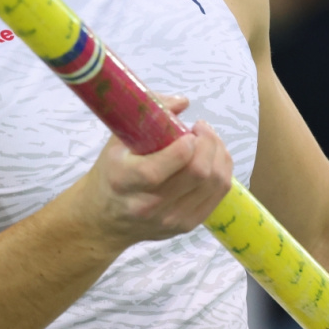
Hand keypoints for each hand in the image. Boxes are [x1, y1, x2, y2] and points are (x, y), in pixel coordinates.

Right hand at [73, 94, 233, 251]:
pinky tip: (214, 157)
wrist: (105, 219)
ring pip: (214, 183)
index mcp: (124, 180)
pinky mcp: (187, 226)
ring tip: (208, 140)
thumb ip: (147, 114)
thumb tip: (183, 102)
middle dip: (208, 143)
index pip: (160, 168)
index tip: (189, 128)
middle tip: (201, 128)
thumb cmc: (112, 172)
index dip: (185, 144)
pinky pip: (219, 195)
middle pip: (197, 173)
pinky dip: (222, 170)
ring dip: (219, 154)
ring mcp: (170, 219)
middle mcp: (148, 204)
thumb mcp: (118, 140)